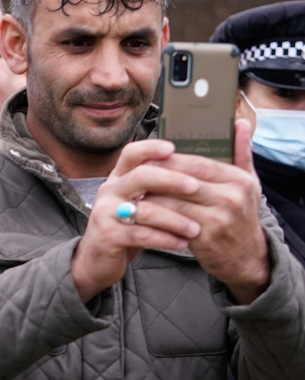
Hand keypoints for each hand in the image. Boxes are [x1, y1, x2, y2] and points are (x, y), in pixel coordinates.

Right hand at [71, 138, 200, 301]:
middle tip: (196, 187)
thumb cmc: (127, 228)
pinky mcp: (107, 236)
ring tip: (197, 228)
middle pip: (140, 176)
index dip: (150, 148)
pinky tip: (182, 243)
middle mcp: (109, 191)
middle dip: (171, 179)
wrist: (96, 260)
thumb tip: (194, 171)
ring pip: (143, 209)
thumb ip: (156, 188)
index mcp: (119, 179)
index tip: (173, 148)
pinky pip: (140, 235)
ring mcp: (105, 213)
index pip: (131, 154)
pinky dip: (164, 239)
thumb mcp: (138, 203)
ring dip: (174, 219)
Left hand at [138, 120, 269, 302]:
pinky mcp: (204, 238)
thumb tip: (240, 122)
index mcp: (239, 180)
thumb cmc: (240, 215)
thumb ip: (241, 153)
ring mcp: (219, 219)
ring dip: (148, 196)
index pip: (196, 162)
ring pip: (171, 201)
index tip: (146, 158)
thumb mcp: (248, 184)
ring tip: (131, 192)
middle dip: (153, 176)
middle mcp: (232, 198)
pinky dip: (152, 216)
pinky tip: (139, 212)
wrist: (246, 257)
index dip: (167, 159)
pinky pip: (170, 222)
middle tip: (131, 173)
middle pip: (181, 180)